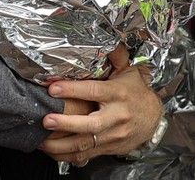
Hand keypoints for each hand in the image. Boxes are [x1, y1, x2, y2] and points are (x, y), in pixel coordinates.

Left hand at [38, 44, 161, 165]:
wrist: (152, 118)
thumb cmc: (135, 92)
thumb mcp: (128, 71)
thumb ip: (115, 56)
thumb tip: (108, 39)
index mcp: (118, 93)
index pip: (94, 91)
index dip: (73, 90)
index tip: (53, 88)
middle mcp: (116, 116)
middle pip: (91, 124)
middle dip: (67, 123)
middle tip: (46, 120)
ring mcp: (113, 135)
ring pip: (87, 143)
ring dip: (62, 145)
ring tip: (42, 141)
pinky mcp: (109, 147)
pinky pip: (87, 155)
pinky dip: (68, 156)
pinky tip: (52, 151)